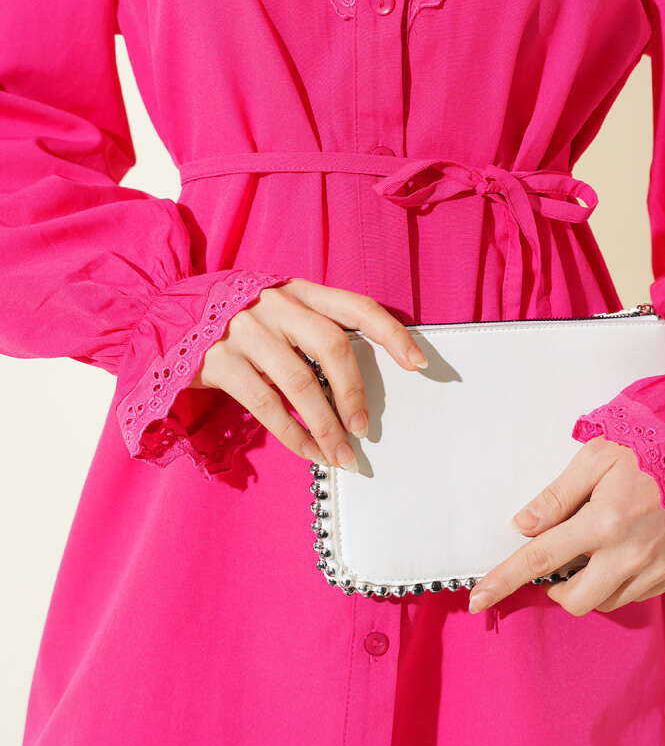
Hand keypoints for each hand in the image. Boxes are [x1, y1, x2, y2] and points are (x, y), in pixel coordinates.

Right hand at [188, 277, 427, 469]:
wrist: (165, 315)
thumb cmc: (237, 320)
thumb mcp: (277, 310)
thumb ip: (313, 330)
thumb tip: (356, 384)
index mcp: (299, 290)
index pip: (357, 306)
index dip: (392, 334)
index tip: (419, 363)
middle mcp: (276, 304)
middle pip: (332, 346)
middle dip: (355, 392)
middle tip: (364, 428)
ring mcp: (246, 331)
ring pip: (301, 382)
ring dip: (326, 425)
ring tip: (341, 455)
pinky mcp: (219, 361)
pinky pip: (266, 406)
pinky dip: (293, 434)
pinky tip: (308, 452)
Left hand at [468, 435, 664, 615]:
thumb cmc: (655, 446)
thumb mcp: (598, 455)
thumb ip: (558, 494)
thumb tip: (523, 525)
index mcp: (603, 523)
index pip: (540, 561)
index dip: (504, 581)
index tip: (478, 599)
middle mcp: (629, 556)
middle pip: (574, 600)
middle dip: (556, 589)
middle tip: (558, 560)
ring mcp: (657, 570)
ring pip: (607, 602)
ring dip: (590, 585)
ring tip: (596, 547)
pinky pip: (638, 594)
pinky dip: (621, 581)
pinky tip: (625, 550)